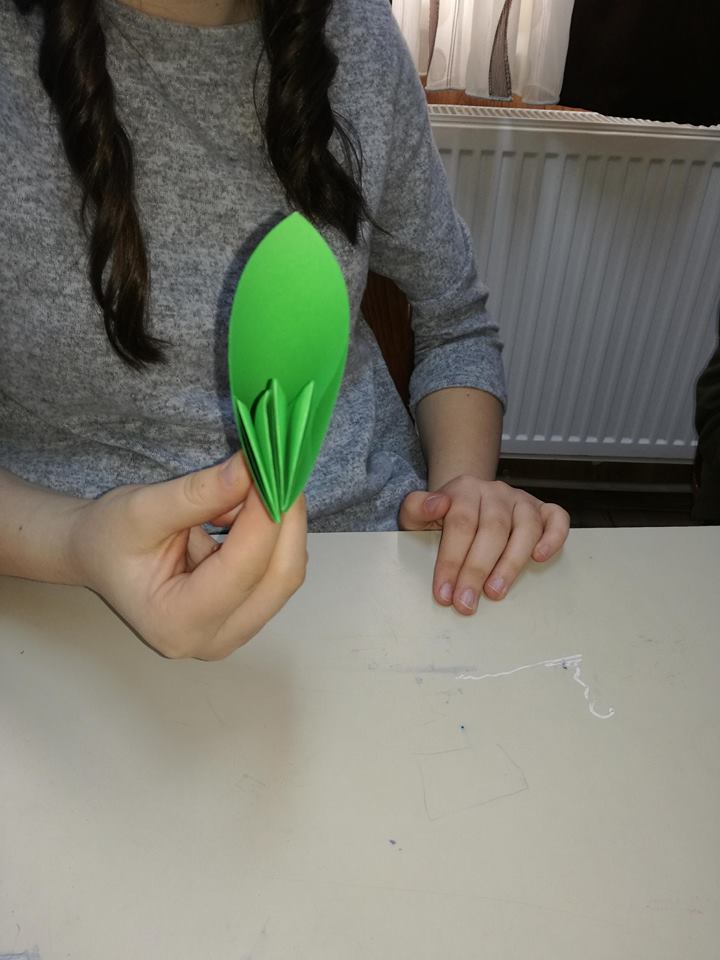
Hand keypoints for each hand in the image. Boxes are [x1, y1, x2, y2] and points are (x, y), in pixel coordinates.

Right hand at [68, 454, 307, 658]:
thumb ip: (200, 493)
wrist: (97, 557)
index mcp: (176, 620)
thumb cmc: (109, 537)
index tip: (273, 469)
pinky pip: (277, 573)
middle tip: (281, 470)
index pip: (243, 569)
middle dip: (285, 521)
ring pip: (285, 574)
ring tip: (257, 485)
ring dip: (282, 526)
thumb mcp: (142, 508)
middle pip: (278, 578)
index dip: (265, 517)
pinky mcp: (245, 616)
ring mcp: (233, 632)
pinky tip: (250, 508)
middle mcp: (212, 640)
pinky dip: (274, 536)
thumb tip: (252, 469)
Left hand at [399, 476, 568, 614]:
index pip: (460, 524)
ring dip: (512, 563)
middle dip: (477, 570)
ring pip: (525, 528)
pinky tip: (540, 558)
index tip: (444, 593)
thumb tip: (436, 505)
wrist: (466, 501)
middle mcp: (496, 492)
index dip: (452, 560)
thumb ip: (416, 508)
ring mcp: (522, 500)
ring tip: (495, 592)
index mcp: (464, 489)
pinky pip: (557, 519)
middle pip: (492, 529)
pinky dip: (553, 538)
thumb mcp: (418, 514)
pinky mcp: (543, 510)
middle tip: (466, 603)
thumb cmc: (443, 517)